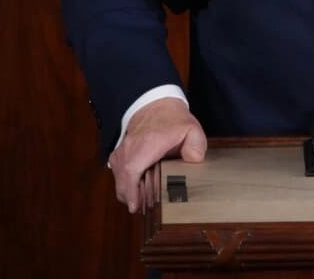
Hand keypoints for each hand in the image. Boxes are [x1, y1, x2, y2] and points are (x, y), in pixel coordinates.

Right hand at [108, 97, 206, 213]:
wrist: (154, 105)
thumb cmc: (173, 120)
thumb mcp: (191, 129)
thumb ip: (195, 146)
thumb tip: (193, 161)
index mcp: (146, 144)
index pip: (131, 170)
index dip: (132, 191)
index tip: (135, 206)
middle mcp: (129, 149)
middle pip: (122, 182)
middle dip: (132, 198)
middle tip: (146, 208)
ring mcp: (121, 152)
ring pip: (119, 181)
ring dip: (129, 193)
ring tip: (145, 200)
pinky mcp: (118, 155)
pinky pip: (118, 176)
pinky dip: (126, 185)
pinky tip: (140, 190)